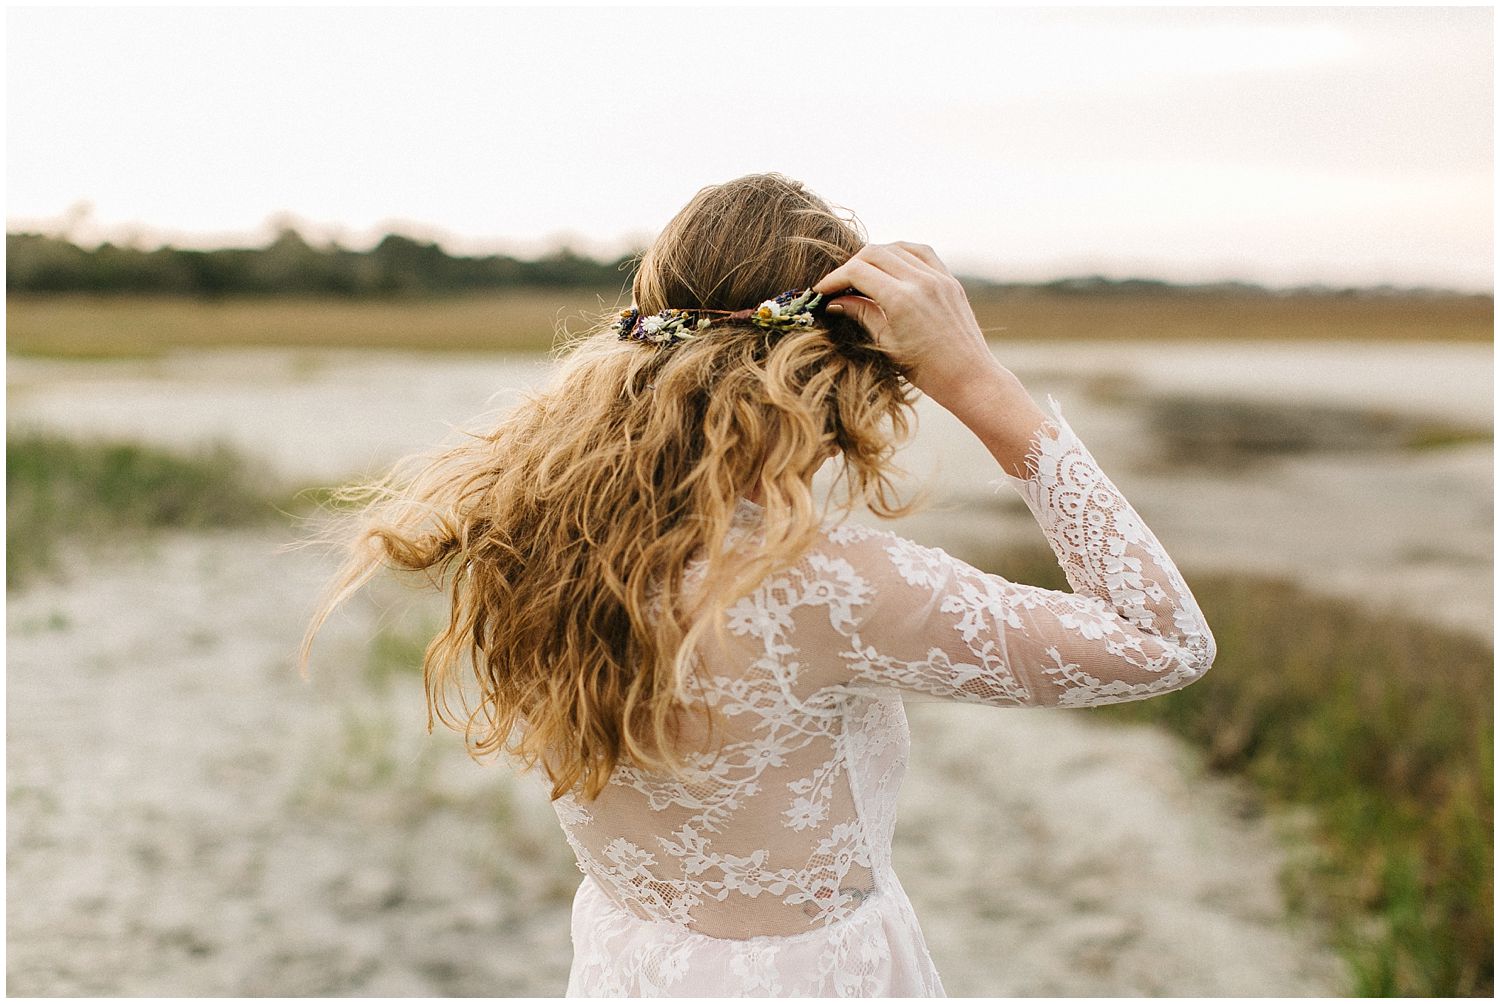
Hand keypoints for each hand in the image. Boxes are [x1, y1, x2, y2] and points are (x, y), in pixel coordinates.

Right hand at [813, 242, 1005, 409]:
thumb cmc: (925, 371)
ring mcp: (938, 277)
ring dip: (875, 255)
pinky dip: (901, 252)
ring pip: (897, 247)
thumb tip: (836, 301)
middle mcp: (921, 281)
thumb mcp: (886, 344)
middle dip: (850, 265)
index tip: (822, 290)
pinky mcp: (950, 280)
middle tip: (838, 284)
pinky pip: (921, 252)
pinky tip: (891, 263)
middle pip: (874, 253)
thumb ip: (862, 314)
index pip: (857, 272)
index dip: (834, 278)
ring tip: (862, 274)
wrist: (969, 377)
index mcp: (901, 299)